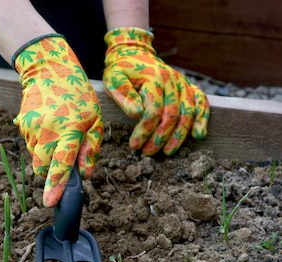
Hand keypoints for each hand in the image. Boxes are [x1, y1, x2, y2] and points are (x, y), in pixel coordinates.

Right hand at [13, 35, 102, 207]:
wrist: (48, 70)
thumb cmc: (78, 96)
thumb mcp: (95, 119)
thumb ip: (92, 149)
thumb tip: (86, 175)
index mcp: (70, 129)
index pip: (61, 163)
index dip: (56, 185)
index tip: (50, 203)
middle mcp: (47, 130)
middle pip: (42, 168)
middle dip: (50, 171)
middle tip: (62, 155)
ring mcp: (31, 128)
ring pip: (35, 158)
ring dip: (46, 155)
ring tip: (57, 132)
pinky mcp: (22, 126)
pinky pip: (30, 145)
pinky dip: (39, 143)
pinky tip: (47, 125)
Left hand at [103, 27, 208, 155]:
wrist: (133, 53)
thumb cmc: (121, 70)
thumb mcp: (113, 80)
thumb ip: (124, 96)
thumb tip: (138, 114)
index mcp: (153, 79)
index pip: (153, 110)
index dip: (145, 130)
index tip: (134, 145)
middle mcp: (172, 80)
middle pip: (172, 114)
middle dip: (161, 137)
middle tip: (149, 152)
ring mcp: (182, 83)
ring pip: (188, 112)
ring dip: (180, 135)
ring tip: (169, 152)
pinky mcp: (187, 86)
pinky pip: (201, 101)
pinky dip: (202, 118)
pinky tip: (199, 135)